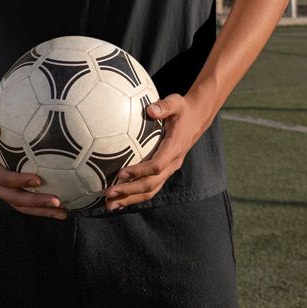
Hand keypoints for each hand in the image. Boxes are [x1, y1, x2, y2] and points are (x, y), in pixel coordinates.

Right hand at [0, 116, 67, 219]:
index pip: (3, 179)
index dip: (20, 181)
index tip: (38, 180)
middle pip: (15, 199)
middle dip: (36, 203)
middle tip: (57, 201)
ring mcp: (0, 190)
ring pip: (21, 206)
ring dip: (42, 210)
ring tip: (63, 213)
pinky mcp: (7, 191)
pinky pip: (24, 202)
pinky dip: (40, 207)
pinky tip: (58, 207)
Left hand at [103, 93, 211, 211]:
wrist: (197, 118)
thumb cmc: (183, 109)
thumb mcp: (176, 102)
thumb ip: (164, 106)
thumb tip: (150, 109)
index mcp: (174, 148)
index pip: (157, 165)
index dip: (139, 171)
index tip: (120, 173)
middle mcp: (173, 163)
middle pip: (151, 184)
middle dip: (130, 191)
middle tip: (108, 194)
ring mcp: (170, 169)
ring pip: (151, 190)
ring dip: (130, 198)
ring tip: (110, 205)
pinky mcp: (165, 170)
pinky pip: (151, 186)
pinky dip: (135, 194)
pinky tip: (119, 197)